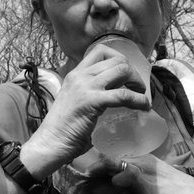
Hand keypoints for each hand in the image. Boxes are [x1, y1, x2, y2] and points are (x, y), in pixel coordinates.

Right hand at [20, 42, 153, 170]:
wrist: (50, 142)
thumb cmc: (62, 129)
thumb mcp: (75, 102)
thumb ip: (89, 95)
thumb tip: (111, 99)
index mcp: (75, 74)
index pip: (99, 51)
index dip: (119, 58)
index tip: (126, 74)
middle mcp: (80, 76)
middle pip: (116, 59)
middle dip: (132, 72)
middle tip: (137, 88)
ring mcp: (85, 87)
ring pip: (122, 70)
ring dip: (137, 82)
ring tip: (141, 95)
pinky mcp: (92, 101)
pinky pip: (124, 94)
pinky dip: (138, 100)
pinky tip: (143, 107)